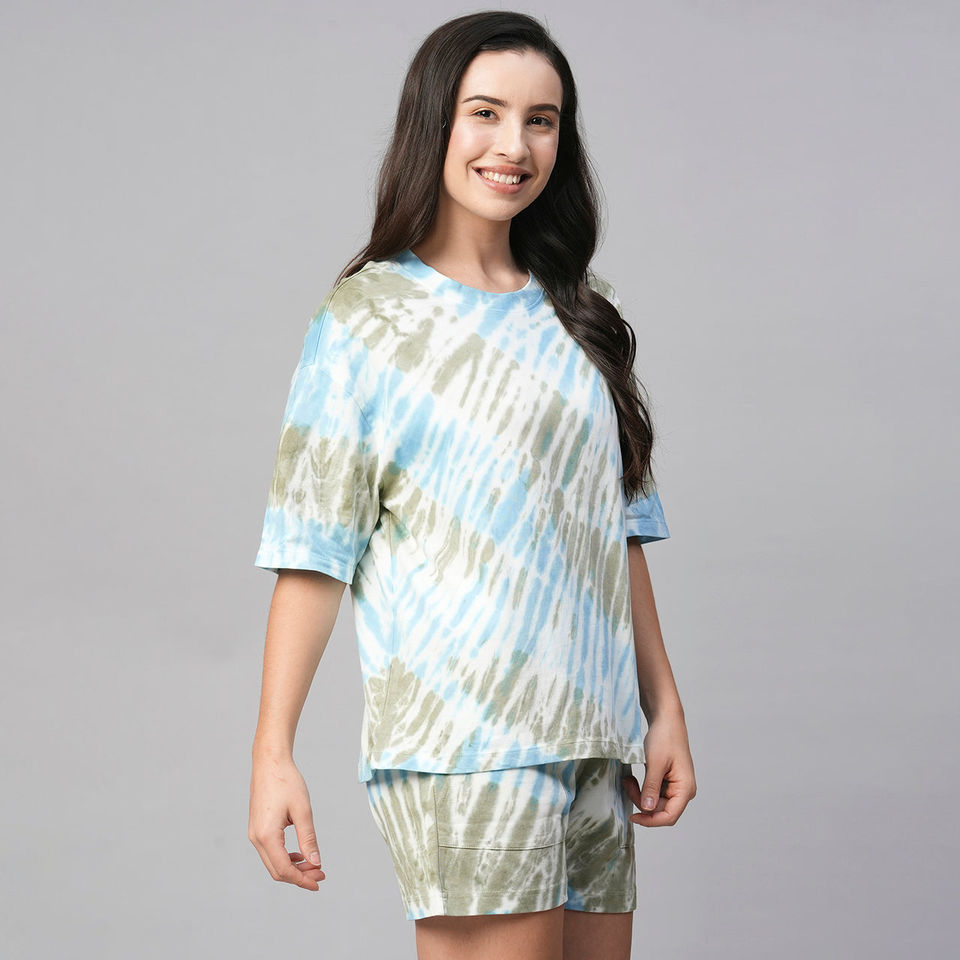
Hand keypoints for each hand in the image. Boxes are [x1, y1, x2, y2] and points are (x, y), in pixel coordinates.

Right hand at [249, 752, 325, 889]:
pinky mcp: (257, 828)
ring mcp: (255, 833)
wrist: (269, 762)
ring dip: (293, 867)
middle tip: (321, 874)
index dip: (302, 879)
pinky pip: (270, 851)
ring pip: (273, 862)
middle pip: (277, 870)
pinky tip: (300, 854)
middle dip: (299, 876)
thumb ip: (308, 838)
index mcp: (266, 836)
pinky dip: (286, 857)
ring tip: (313, 865)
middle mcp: (256, 838)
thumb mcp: (303, 810)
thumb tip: (316, 862)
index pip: (284, 869)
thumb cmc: (286, 782)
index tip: (320, 881)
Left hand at [621, 714, 695, 826]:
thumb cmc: (665, 738)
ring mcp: (676, 786)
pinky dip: (642, 789)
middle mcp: (683, 791)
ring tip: (628, 780)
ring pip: (655, 803)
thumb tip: (647, 809)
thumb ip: (651, 787)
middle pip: (660, 810)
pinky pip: (654, 793)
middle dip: (641, 802)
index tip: (632, 816)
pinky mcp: (668, 781)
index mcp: (685, 789)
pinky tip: (633, 779)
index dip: (650, 820)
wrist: (666, 719)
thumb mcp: (655, 763)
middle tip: (627, 784)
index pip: (669, 816)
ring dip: (640, 795)